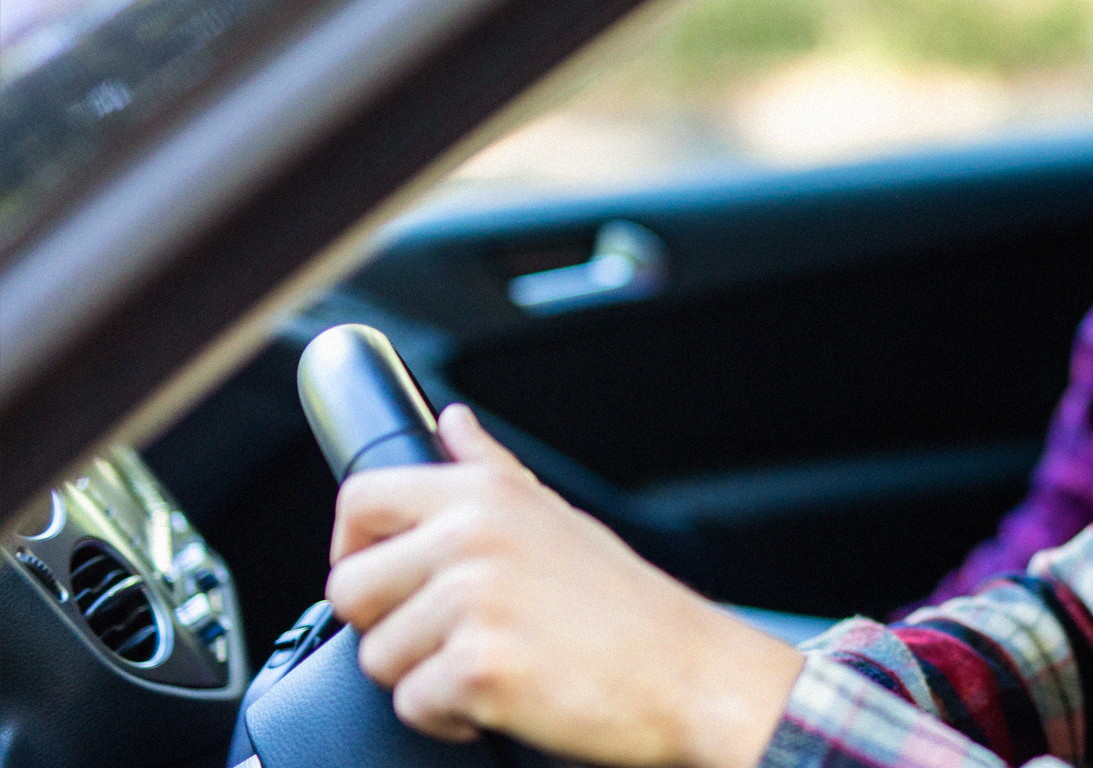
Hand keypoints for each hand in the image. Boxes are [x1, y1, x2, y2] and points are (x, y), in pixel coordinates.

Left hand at [327, 404, 803, 767]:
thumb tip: (452, 422)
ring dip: (423, 678)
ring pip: (375, 657)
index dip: (352, 548)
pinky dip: (450, 719)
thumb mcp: (557, 515)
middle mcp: (473, 536)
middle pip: (350, 589)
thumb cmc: (629, 607)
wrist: (692, 676)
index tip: (381, 581)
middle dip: (387, 628)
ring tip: (492, 666)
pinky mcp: (478, 668)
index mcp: (485, 495)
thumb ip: (489, 468)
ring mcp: (474, 601)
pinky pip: (411, 706)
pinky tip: (502, 700)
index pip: (361, 500)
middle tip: (449, 639)